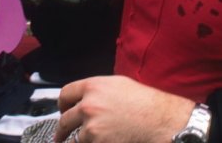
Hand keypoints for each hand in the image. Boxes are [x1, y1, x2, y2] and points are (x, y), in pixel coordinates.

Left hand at [56, 75, 193, 142]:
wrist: (160, 121)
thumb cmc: (145, 103)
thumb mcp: (119, 85)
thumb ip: (97, 91)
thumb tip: (84, 98)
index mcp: (93, 87)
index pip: (65, 95)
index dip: (62, 105)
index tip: (62, 111)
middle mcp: (88, 106)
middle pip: (64, 119)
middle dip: (62, 130)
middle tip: (60, 136)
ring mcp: (91, 128)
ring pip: (76, 138)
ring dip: (81, 141)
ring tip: (95, 138)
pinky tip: (105, 141)